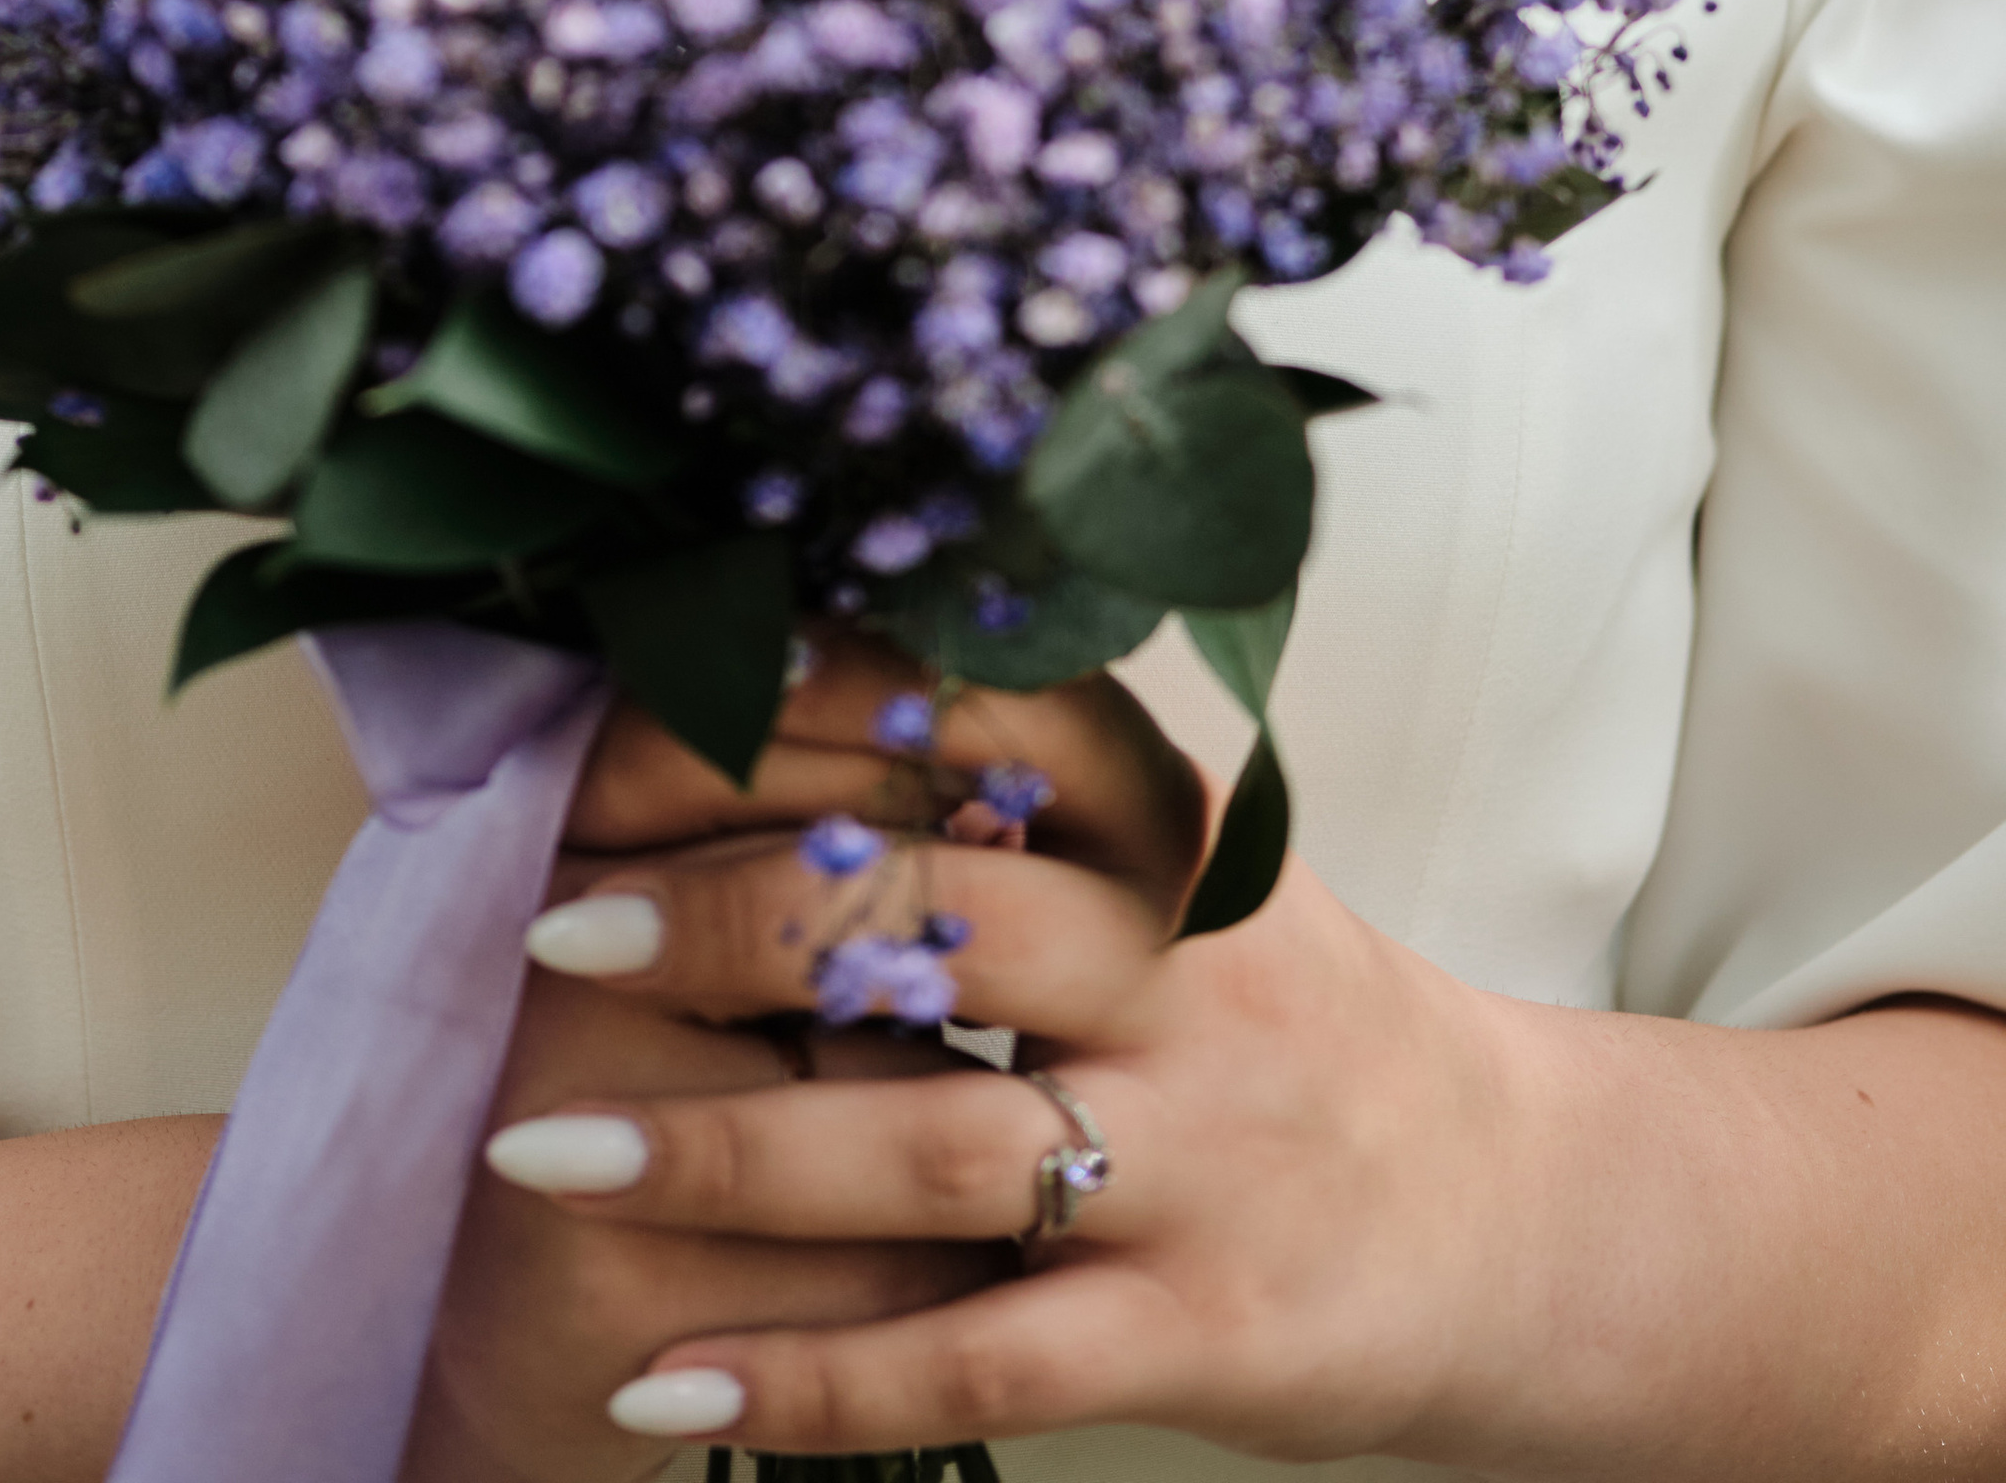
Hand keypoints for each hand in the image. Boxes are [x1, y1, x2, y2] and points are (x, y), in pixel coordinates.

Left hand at [485, 647, 1525, 1466]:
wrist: (1513, 1216)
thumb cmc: (1281, 1007)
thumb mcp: (1182, 856)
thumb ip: (1014, 778)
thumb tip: (770, 670)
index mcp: (1176, 824)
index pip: (978, 722)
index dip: (794, 717)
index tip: (630, 725)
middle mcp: (1195, 972)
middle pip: (942, 920)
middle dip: (728, 921)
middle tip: (551, 922)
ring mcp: (1206, 1156)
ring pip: (936, 1147)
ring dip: (721, 1150)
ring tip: (540, 1145)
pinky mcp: (1203, 1330)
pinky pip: (980, 1356)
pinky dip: (809, 1380)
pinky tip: (665, 1382)